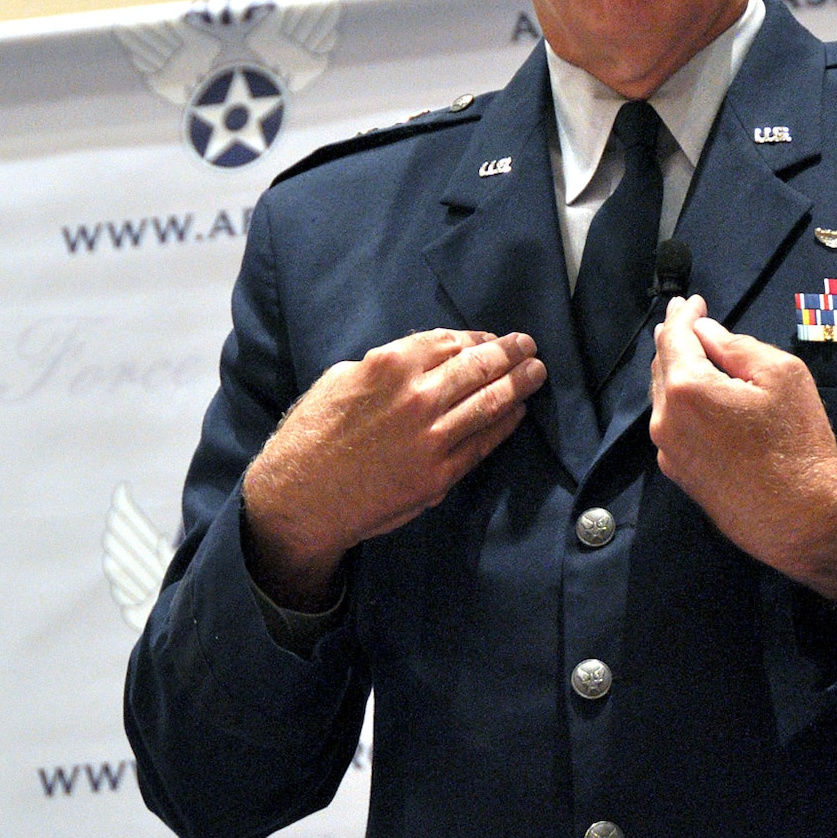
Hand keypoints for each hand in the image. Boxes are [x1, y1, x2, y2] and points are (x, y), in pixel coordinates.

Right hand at [243, 329, 546, 609]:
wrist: (300, 498)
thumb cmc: (312, 435)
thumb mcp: (340, 380)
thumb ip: (383, 366)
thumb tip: (419, 360)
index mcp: (390, 365)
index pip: (449, 342)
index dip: (477, 339)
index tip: (492, 339)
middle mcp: (418, 396)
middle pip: (480, 367)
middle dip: (510, 353)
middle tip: (528, 346)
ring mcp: (433, 437)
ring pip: (490, 403)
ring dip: (519, 384)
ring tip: (536, 372)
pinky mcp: (439, 474)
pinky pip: (483, 443)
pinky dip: (505, 424)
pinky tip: (517, 412)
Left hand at [649, 296, 836, 598]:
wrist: (801, 518)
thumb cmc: (797, 443)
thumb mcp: (781, 375)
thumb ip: (736, 346)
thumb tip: (704, 332)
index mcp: (688, 388)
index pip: (675, 337)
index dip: (683, 314)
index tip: (692, 300)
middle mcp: (666, 419)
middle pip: (662, 365)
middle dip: (674, 338)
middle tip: (686, 318)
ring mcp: (668, 450)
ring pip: (663, 396)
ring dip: (674, 370)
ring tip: (689, 351)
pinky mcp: (678, 474)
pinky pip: (671, 424)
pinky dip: (679, 401)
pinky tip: (695, 396)